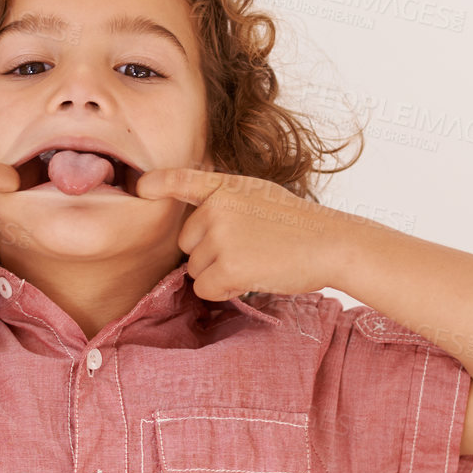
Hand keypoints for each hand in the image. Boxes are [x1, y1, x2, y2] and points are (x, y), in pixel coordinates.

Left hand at [133, 167, 352, 300]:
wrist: (331, 243)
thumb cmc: (299, 225)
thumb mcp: (259, 196)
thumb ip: (226, 202)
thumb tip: (197, 227)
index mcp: (225, 187)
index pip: (182, 181)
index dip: (158, 184)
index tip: (141, 188)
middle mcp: (216, 208)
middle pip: (186, 243)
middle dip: (208, 253)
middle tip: (248, 249)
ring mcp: (220, 236)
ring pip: (195, 269)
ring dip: (218, 273)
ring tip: (255, 261)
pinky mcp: (227, 266)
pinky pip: (204, 289)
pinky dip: (223, 291)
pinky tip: (250, 278)